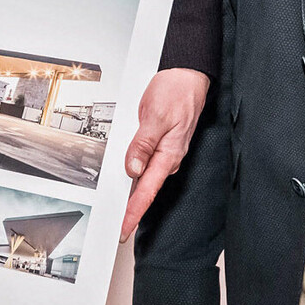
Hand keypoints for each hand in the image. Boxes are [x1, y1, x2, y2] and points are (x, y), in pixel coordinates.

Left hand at [120, 67, 208, 239]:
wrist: (188, 76)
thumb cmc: (177, 92)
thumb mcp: (155, 116)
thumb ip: (142, 144)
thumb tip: (132, 168)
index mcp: (168, 154)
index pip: (147, 191)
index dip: (133, 213)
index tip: (123, 228)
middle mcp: (168, 157)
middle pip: (145, 190)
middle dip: (131, 209)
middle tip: (116, 226)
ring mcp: (166, 152)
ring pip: (145, 178)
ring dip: (133, 193)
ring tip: (119, 210)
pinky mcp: (162, 145)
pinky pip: (147, 165)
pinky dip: (136, 176)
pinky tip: (129, 181)